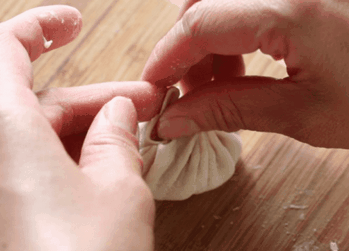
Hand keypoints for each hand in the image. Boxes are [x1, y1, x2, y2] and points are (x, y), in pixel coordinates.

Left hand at [0, 6, 164, 249]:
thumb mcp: (118, 187)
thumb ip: (115, 136)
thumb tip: (119, 111)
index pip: (5, 49)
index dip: (41, 26)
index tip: (71, 22)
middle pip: (33, 103)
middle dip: (91, 101)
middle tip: (141, 106)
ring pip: (30, 140)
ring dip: (80, 133)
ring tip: (129, 140)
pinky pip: (22, 171)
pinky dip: (60, 161)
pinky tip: (99, 171)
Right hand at [142, 0, 348, 148]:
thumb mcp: (301, 114)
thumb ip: (228, 112)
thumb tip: (174, 119)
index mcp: (291, 8)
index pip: (198, 24)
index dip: (165, 59)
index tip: (153, 90)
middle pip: (202, 4)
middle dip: (184, 51)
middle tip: (189, 94)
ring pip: (218, 2)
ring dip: (205, 43)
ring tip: (219, 84)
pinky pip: (243, 5)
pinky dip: (229, 34)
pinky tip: (241, 65)